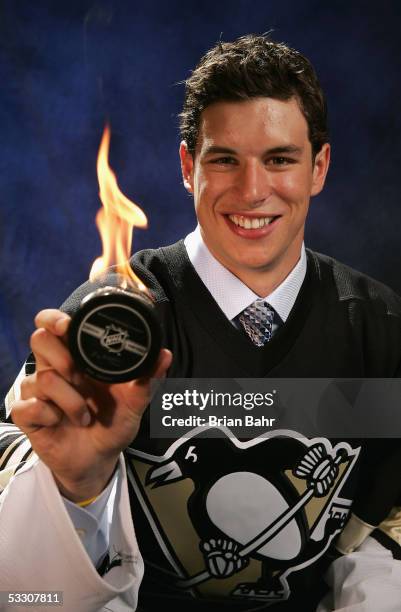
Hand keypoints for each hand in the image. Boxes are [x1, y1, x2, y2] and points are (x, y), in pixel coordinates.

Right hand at [12, 309, 171, 502]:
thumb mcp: (134, 403)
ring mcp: (39, 390)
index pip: (54, 324)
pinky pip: (28, 407)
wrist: (98, 460)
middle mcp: (56, 368)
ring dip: (68, 399)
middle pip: (39, 339)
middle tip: (77, 374)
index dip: (54, 319)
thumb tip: (165, 354)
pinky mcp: (28, 414)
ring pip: (41, 377)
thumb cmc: (113, 424)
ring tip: (84, 415)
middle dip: (60, 355)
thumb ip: (148, 379)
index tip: (67, 326)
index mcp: (78, 356)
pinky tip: (60, 423)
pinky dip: (48, 416)